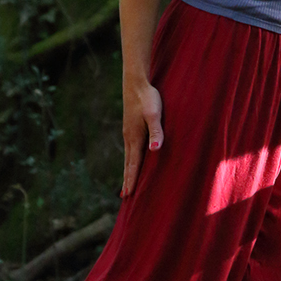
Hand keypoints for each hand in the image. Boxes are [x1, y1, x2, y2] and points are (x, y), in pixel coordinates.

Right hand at [121, 76, 162, 197]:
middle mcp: (129, 138)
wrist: (136, 82)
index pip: (133, 164)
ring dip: (127, 172)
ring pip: (128, 157)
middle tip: (124, 198)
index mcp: (135, 138)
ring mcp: (128, 133)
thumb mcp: (154, 114)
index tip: (129, 195)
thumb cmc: (148, 98)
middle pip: (128, 164)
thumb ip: (156, 132)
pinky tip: (132, 161)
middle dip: (127, 180)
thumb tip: (155, 150)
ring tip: (127, 184)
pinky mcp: (130, 127)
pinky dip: (130, 161)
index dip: (132, 180)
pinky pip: (130, 150)